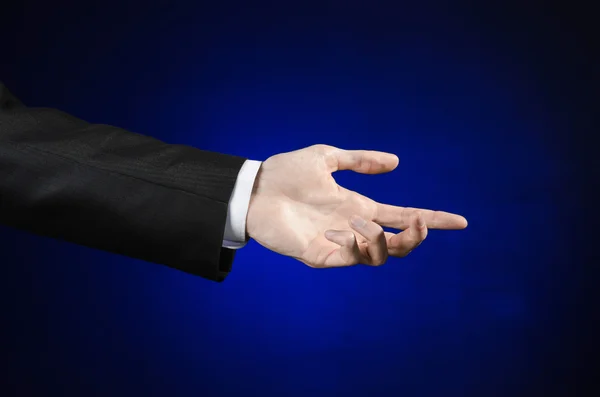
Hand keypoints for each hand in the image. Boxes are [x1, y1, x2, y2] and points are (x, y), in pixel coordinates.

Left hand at [245, 144, 466, 267]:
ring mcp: (339, 244)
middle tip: (419, 222)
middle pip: (400, 243)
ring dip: (381, 237)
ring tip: (361, 220)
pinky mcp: (321, 256)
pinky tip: (336, 228)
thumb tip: (397, 162)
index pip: (403, 216)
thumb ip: (359, 160)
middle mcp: (354, 228)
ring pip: (380, 255)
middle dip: (417, 236)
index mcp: (359, 206)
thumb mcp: (326, 157)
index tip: (461, 222)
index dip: (432, 220)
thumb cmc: (286, 172)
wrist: (255, 189)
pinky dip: (354, 243)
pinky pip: (350, 258)